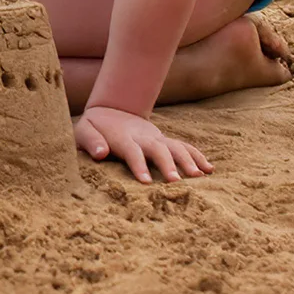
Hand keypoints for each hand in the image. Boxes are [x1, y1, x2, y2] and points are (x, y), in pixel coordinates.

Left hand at [74, 106, 212, 183]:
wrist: (111, 110)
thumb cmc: (95, 128)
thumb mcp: (83, 131)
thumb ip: (90, 141)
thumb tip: (100, 153)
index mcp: (122, 138)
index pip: (131, 151)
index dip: (139, 165)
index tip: (146, 182)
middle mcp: (143, 137)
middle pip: (158, 149)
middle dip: (168, 164)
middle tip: (176, 182)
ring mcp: (157, 138)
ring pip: (175, 146)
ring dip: (188, 160)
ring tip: (200, 177)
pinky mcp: (165, 141)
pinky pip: (184, 146)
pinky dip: (197, 156)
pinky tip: (210, 169)